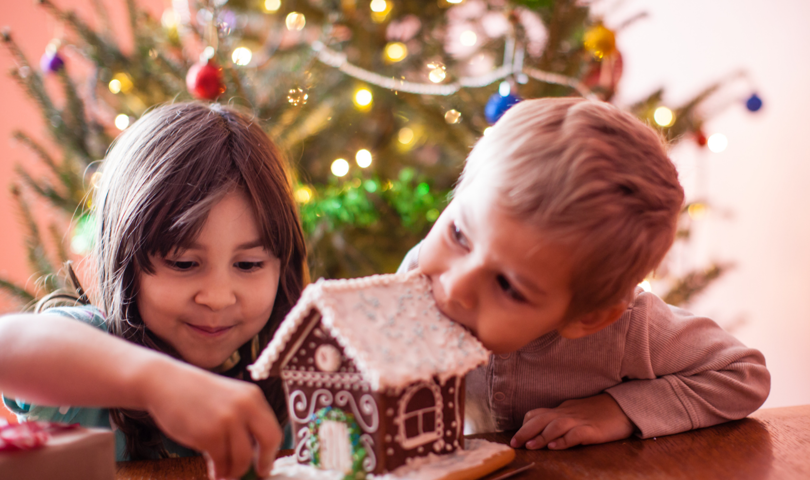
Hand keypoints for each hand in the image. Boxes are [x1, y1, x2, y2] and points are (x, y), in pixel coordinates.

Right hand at [142, 362, 280, 479]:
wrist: (165, 383)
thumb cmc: (195, 394)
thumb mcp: (228, 399)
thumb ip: (243, 421)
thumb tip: (254, 455)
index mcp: (253, 397)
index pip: (273, 430)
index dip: (270, 452)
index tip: (265, 466)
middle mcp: (245, 406)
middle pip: (268, 442)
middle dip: (262, 463)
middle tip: (255, 473)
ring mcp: (227, 420)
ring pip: (242, 458)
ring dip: (234, 471)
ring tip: (225, 473)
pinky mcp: (209, 434)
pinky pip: (220, 461)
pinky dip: (218, 471)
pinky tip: (214, 471)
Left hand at [510, 393, 633, 449]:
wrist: (623, 407)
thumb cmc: (597, 411)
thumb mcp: (573, 412)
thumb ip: (558, 418)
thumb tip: (540, 426)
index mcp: (561, 410)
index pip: (538, 413)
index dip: (524, 424)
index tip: (515, 437)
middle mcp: (567, 413)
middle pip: (542, 419)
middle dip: (526, 431)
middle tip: (514, 443)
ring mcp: (580, 420)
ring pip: (557, 425)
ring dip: (542, 436)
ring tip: (531, 446)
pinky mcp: (593, 429)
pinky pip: (577, 434)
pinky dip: (564, 440)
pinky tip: (555, 446)